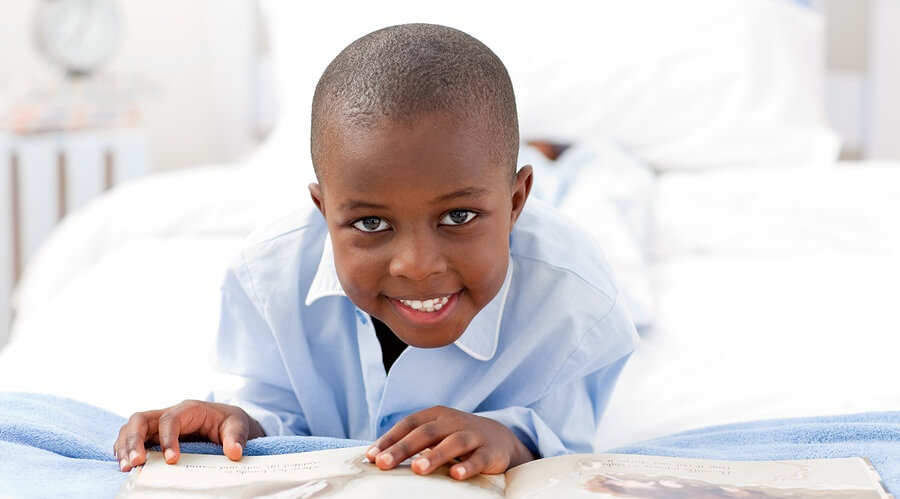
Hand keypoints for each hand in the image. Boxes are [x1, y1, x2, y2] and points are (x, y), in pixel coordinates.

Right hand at [113, 400, 264, 471]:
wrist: (227, 424)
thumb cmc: (230, 423)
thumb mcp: (238, 426)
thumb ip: (236, 437)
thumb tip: (234, 452)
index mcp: (189, 409)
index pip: (170, 419)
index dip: (167, 439)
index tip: (172, 460)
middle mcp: (169, 414)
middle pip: (141, 419)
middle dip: (134, 440)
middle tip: (135, 463)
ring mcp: (158, 425)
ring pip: (132, 428)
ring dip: (125, 447)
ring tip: (126, 468)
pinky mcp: (154, 436)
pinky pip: (132, 439)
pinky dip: (124, 450)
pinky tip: (125, 464)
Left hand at [365, 405, 534, 479]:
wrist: (499, 439)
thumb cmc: (457, 438)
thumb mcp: (436, 434)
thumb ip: (412, 442)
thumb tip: (376, 458)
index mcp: (436, 415)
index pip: (409, 423)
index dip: (390, 439)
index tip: (371, 456)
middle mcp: (453, 421)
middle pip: (426, 433)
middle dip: (403, 448)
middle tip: (384, 463)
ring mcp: (473, 434)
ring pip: (452, 443)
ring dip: (434, 456)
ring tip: (418, 469)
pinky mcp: (490, 451)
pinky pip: (478, 459)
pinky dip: (467, 466)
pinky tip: (456, 475)